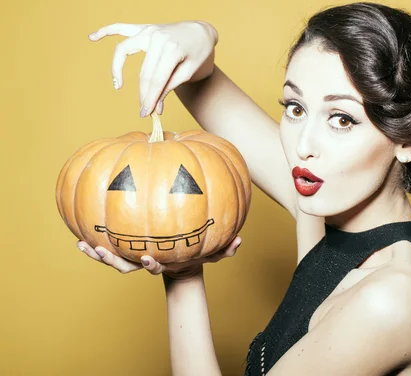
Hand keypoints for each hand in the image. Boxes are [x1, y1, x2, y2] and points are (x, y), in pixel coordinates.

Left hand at [76, 236, 241, 278]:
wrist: (182, 259)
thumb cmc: (198, 253)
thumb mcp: (214, 252)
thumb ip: (226, 248)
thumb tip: (240, 241)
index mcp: (165, 262)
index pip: (156, 266)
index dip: (151, 264)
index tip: (147, 257)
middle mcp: (146, 262)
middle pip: (125, 267)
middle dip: (113, 261)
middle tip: (102, 250)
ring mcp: (134, 257)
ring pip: (112, 260)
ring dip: (96, 255)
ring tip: (82, 244)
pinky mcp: (126, 248)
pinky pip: (109, 246)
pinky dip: (95, 243)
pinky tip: (81, 232)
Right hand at [88, 20, 218, 116]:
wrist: (201, 32)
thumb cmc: (198, 54)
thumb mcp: (189, 72)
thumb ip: (170, 87)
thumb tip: (156, 108)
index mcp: (173, 49)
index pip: (157, 79)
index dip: (151, 98)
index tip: (147, 113)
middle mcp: (158, 37)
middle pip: (144, 71)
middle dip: (143, 93)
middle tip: (144, 110)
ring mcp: (149, 31)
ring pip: (125, 49)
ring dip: (117, 67)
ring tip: (118, 85)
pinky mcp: (144, 28)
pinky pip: (122, 27)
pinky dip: (106, 31)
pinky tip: (92, 37)